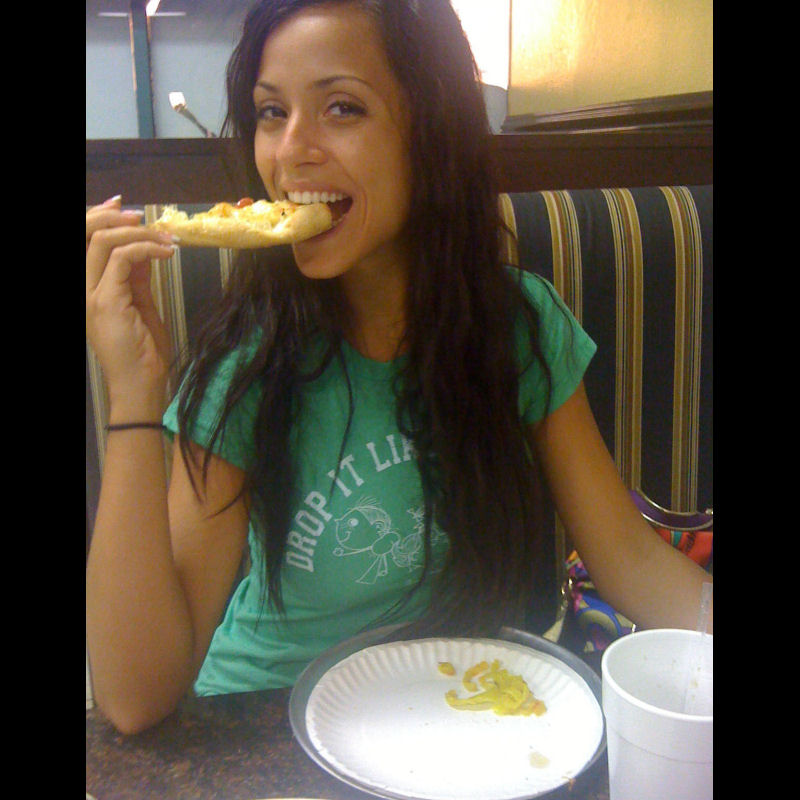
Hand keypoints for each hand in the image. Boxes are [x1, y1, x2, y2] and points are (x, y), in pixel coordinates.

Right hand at [86, 196, 176, 415]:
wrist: (141, 384)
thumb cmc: (143, 352)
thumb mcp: (141, 306)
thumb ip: (137, 278)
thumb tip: (144, 251)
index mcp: (89, 289)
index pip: (86, 243)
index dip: (102, 219)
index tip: (127, 209)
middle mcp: (83, 289)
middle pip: (87, 234)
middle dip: (117, 218)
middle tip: (149, 219)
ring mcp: (90, 295)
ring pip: (102, 241)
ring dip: (138, 233)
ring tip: (166, 237)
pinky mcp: (105, 301)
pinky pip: (121, 259)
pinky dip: (146, 248)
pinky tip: (167, 252)